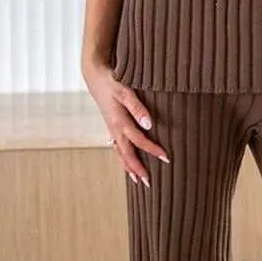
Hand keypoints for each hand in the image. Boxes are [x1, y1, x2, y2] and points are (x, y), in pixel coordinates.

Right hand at [81, 52, 168, 188]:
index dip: (152, 150)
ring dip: (129, 167)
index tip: (166, 158)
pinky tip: (127, 164)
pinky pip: (116, 147)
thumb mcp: (125, 91)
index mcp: (119, 121)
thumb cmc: (112, 81)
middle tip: (149, 183)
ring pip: (120, 153)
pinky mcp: (110, 127)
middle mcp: (114, 129)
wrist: (95, 77)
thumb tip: (149, 125)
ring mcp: (111, 129)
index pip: (139, 140)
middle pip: (127, 154)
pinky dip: (122, 158)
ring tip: (138, 180)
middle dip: (138, 169)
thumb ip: (138, 108)